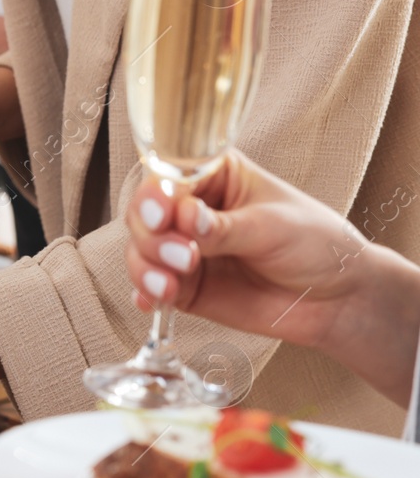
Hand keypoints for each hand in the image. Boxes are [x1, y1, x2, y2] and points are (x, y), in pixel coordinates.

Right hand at [126, 151, 419, 352]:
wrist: (337, 299)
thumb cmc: (316, 244)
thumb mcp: (272, 227)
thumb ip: (224, 227)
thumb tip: (183, 218)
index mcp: (213, 176)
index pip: (168, 177)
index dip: (156, 195)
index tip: (162, 216)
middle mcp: (190, 209)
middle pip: (144, 214)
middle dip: (152, 238)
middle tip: (183, 257)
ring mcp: (184, 248)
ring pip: (140, 250)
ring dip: (146, 267)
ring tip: (171, 285)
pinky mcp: (184, 284)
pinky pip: (150, 286)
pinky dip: (147, 293)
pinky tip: (154, 300)